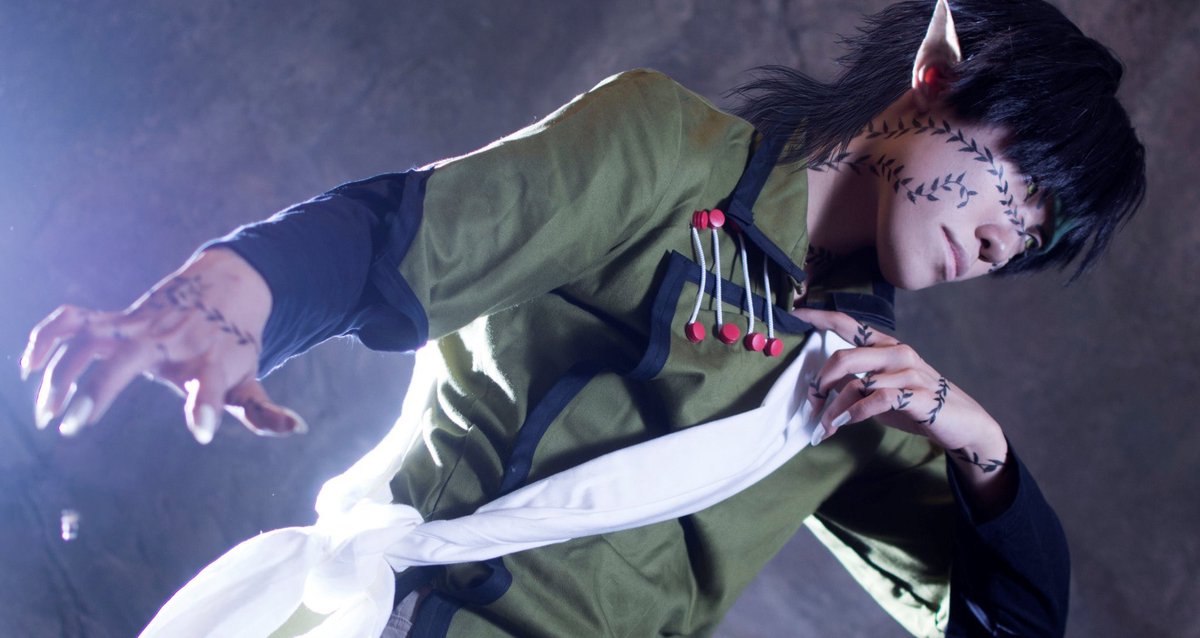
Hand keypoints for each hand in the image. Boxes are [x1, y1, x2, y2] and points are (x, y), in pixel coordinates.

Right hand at [20, 248, 305, 443]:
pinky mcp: (117, 318)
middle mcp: (169, 339)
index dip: (206, 407)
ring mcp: (138, 325)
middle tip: (72, 425)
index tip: (203, 432)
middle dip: (98, 389)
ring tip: (47, 414)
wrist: (226, 287)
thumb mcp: (252, 376)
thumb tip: (297, 427)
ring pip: (89, 339)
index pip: (210, 384)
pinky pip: (74, 320)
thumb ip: (264, 409)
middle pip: (130, 359)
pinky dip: (47, 335)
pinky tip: (29, 365)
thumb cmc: (235, 342)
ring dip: (61, 371)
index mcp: (209, 359)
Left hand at [792, 307, 1014, 512]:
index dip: (819, 317)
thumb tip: (820, 385)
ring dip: (834, 409)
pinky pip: (876, 400)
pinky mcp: (917, 395)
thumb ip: (854, 381)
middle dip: (820, 384)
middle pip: (843, 358)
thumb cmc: (916, 403)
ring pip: (856, 384)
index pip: (847, 323)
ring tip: (825, 427)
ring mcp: (908, 373)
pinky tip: (846, 423)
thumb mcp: (880, 389)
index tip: (794, 313)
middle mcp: (896, 353)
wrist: (960, 422)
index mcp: (885, 345)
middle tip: (812, 406)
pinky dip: (855, 413)